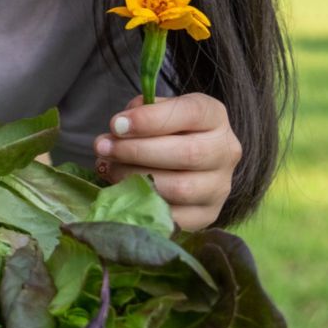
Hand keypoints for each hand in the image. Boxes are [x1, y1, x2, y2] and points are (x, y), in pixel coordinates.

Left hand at [93, 92, 240, 231]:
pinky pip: (176, 217)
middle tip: (103, 148)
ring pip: (181, 188)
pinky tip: (123, 193)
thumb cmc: (165, 131)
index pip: (191, 113)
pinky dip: (144, 206)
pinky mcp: (208, 214)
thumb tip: (120, 128)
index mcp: (214, 117)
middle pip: (187, 153)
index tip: (116, 125)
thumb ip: (141, 112)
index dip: (150, 119)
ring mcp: (219, 186)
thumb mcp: (156, 111)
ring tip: (109, 169)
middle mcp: (225, 152)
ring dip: (136, 179)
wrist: (187, 164)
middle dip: (136, 151)